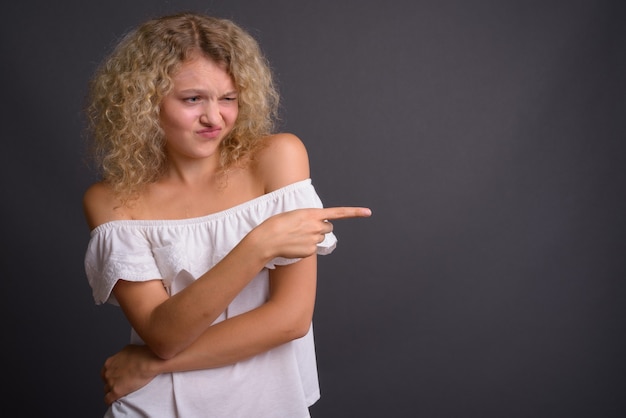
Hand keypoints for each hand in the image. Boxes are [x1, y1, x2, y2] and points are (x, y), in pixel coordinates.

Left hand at [102, 344, 159, 404]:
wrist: (149, 362)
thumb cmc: (143, 354)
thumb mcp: (131, 348)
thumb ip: (125, 353)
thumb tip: (129, 354)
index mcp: (110, 362)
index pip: (105, 371)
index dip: (113, 374)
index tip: (118, 376)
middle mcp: (108, 372)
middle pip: (106, 380)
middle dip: (113, 382)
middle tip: (122, 382)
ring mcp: (111, 382)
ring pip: (106, 390)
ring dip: (112, 391)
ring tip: (122, 391)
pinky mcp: (116, 391)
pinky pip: (108, 399)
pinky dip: (111, 400)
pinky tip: (117, 400)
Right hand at [251, 206, 371, 259]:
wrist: (267, 239)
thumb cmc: (277, 224)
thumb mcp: (294, 214)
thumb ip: (309, 218)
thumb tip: (318, 227)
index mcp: (312, 213)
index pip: (338, 212)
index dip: (354, 212)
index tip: (368, 212)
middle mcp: (316, 226)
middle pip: (328, 228)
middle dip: (320, 228)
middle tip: (305, 228)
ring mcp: (314, 239)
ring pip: (320, 238)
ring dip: (312, 237)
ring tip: (296, 236)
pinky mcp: (310, 251)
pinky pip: (313, 249)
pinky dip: (306, 247)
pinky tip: (294, 245)